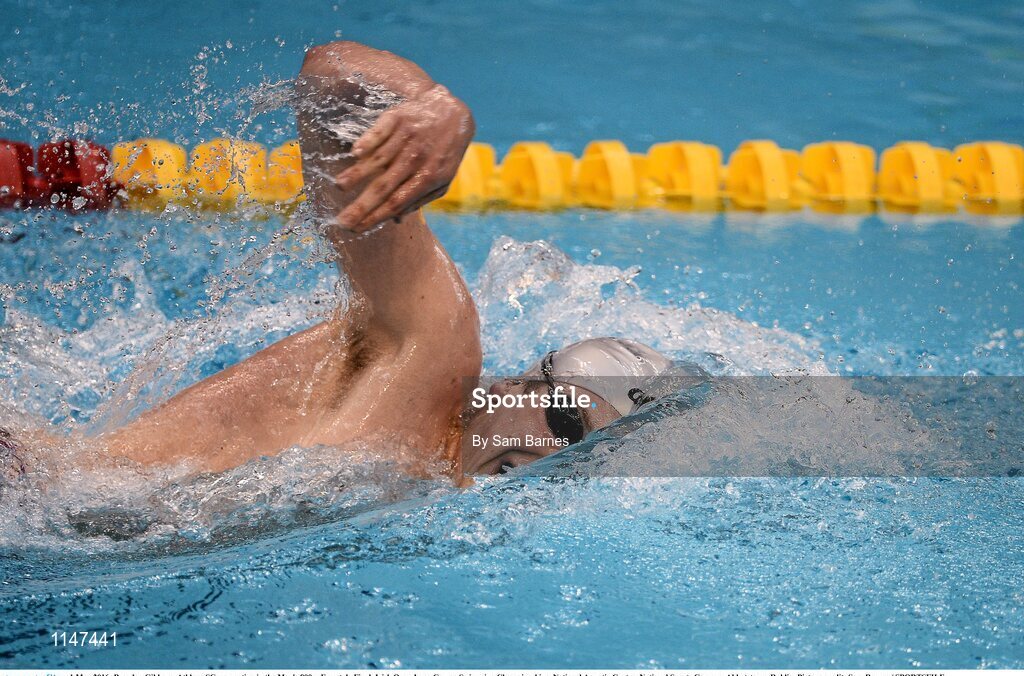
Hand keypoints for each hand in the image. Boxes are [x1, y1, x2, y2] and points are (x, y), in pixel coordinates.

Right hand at [334, 84, 473, 231]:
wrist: (450, 112)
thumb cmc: (443, 152)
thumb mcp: (441, 180)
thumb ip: (420, 199)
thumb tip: (396, 220)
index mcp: (428, 177)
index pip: (397, 202)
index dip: (376, 217)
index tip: (357, 229)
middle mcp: (416, 158)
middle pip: (385, 186)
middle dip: (362, 205)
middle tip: (342, 220)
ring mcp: (407, 137)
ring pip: (379, 159)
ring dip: (358, 173)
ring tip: (339, 186)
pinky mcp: (398, 118)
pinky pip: (380, 132)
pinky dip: (368, 141)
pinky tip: (355, 153)